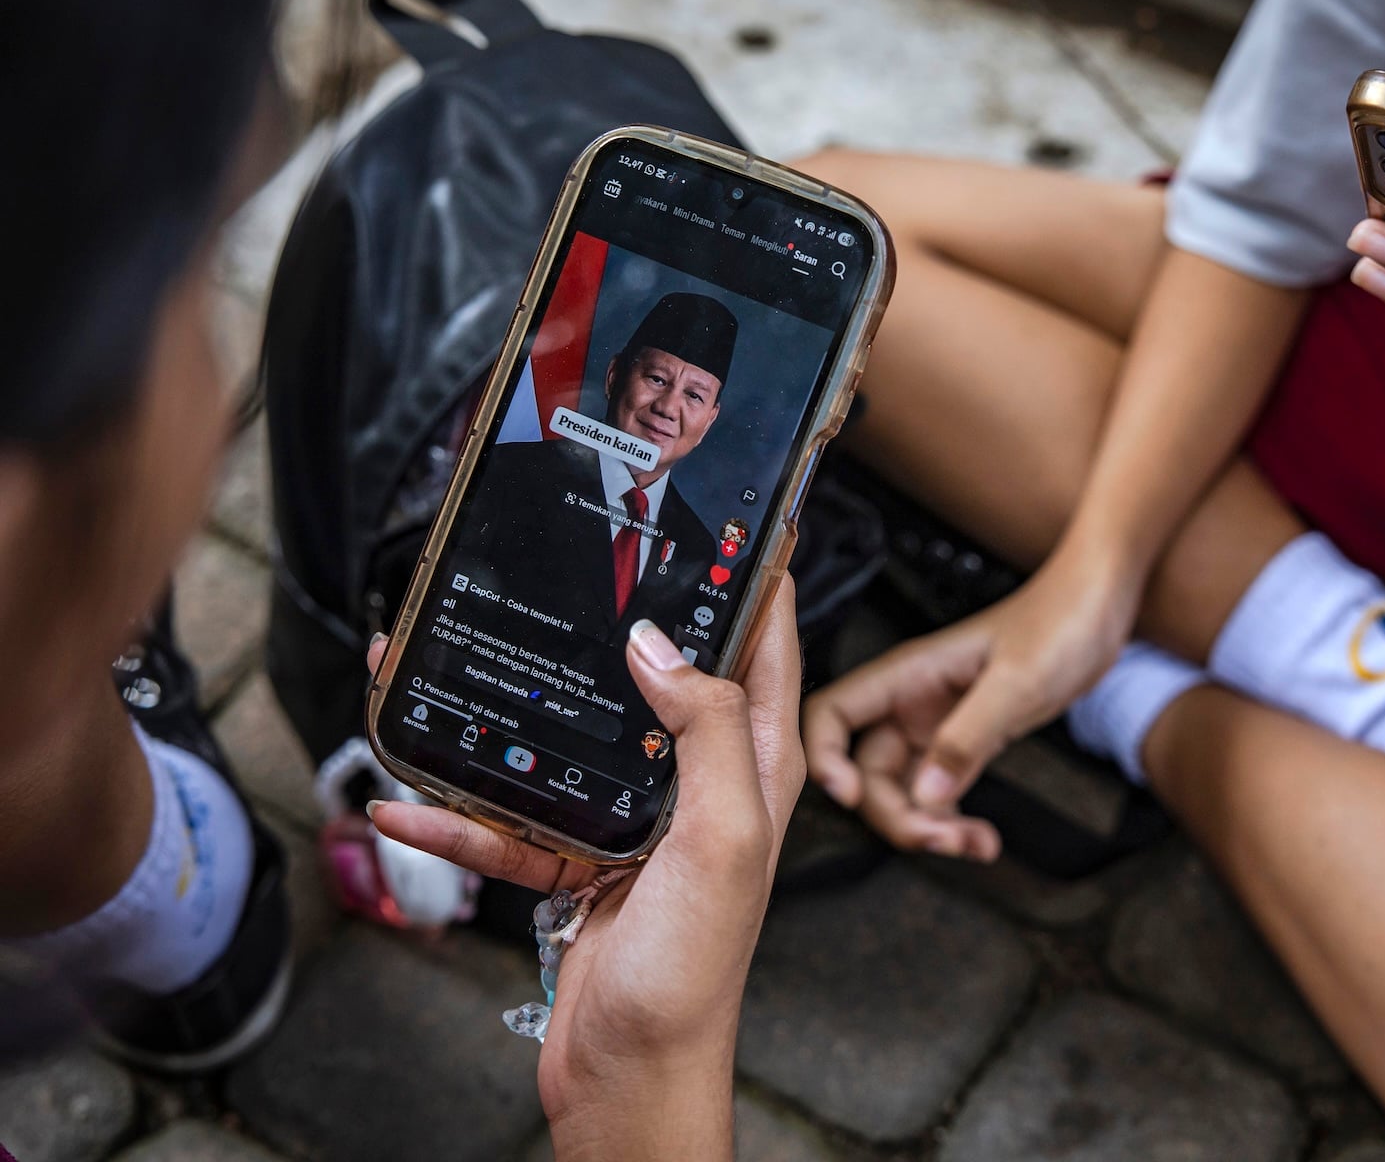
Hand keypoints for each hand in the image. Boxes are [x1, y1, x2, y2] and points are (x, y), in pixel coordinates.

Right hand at [366, 578, 804, 1158]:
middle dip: (614, 627)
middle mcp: (701, 789)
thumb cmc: (693, 973)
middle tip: (568, 569)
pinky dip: (460, 817)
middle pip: (658, 682)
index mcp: (754, 770)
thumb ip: (707, 733)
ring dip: (507, 718)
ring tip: (443, 674)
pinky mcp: (580, 868)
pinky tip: (405, 802)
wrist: (632, 1078)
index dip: (751, 582)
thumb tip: (661, 643)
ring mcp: (637, 827)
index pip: (764, 650)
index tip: (724, 520)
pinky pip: (512, 825)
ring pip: (567, 746)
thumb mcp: (722, 838)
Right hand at [801, 544, 1139, 860]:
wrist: (1100, 603)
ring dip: (927, 825)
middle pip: (866, 770)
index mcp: (908, 674)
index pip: (833, 715)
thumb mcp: (1017, 683)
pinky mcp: (967, 739)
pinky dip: (953, 817)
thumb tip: (925, 796)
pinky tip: (982, 838)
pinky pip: (940, 789)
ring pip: (903, 788)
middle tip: (942, 841)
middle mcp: (912, 701)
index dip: (825, 759)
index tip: (849, 797)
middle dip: (896, 814)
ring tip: (972, 845)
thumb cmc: (1060, 620)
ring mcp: (937, 722)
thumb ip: (969, 737)